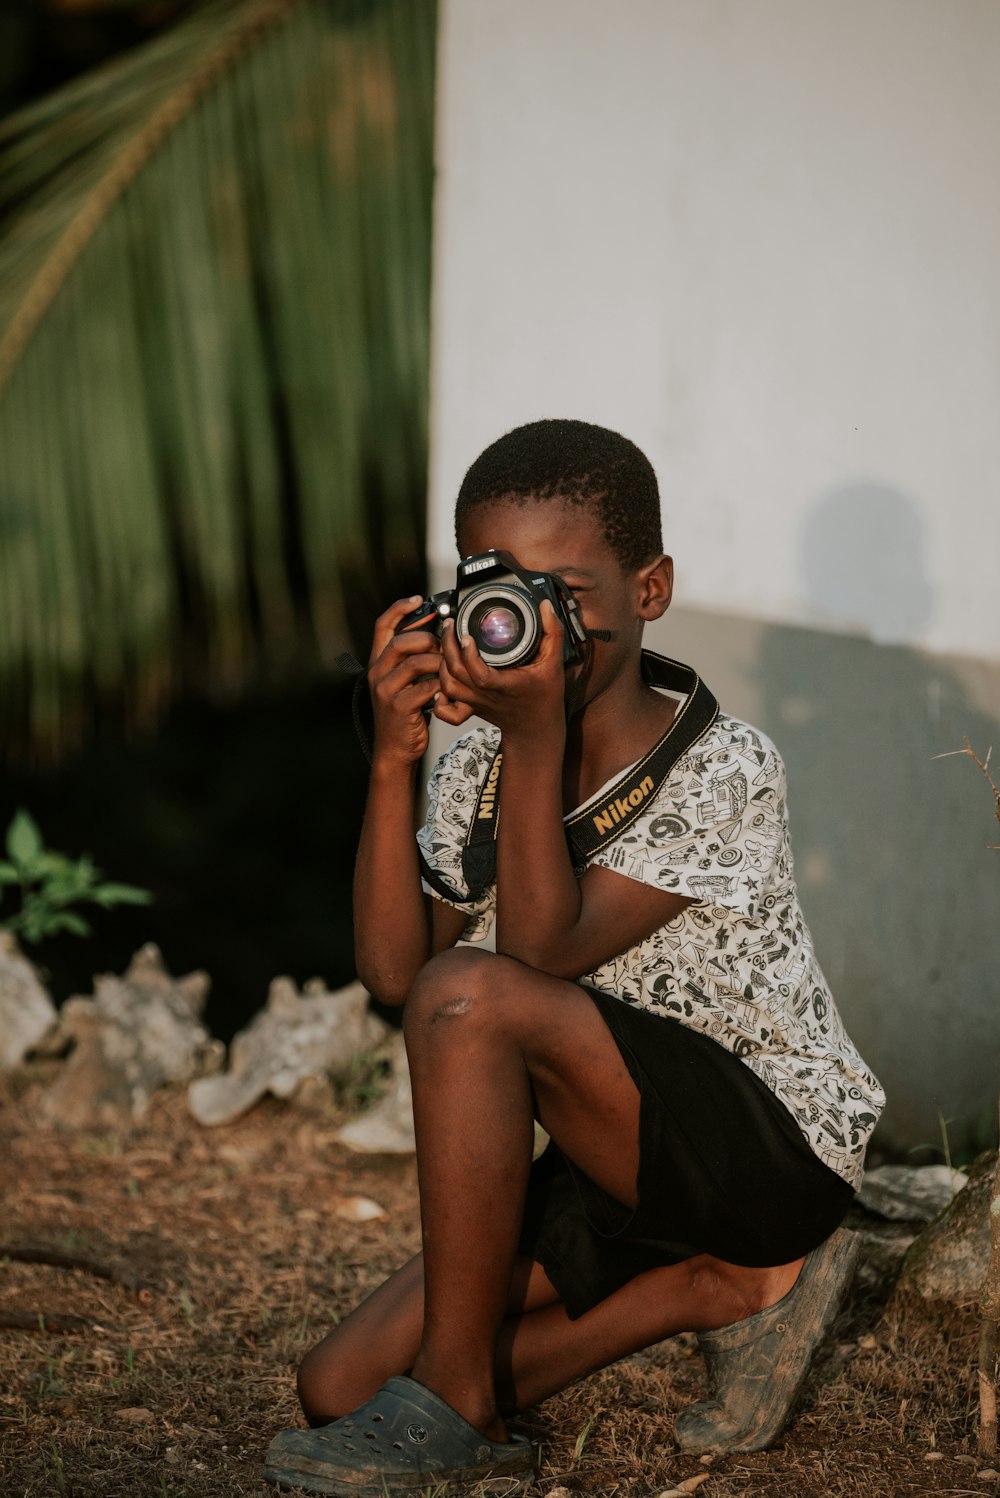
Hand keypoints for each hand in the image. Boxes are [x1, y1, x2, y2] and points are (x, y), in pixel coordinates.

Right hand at [366, 597, 452, 766]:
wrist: (395, 749)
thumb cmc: (405, 713)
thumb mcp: (401, 682)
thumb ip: (410, 660)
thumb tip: (435, 636)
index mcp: (378, 663)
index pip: (383, 625)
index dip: (399, 608)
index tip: (419, 598)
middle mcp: (377, 673)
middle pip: (402, 641)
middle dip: (428, 640)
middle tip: (444, 647)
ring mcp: (386, 690)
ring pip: (416, 663)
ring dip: (438, 664)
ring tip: (448, 671)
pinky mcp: (399, 706)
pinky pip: (427, 687)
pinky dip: (441, 688)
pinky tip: (446, 693)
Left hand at [434, 599, 567, 743]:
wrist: (536, 729)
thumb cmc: (545, 696)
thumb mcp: (554, 663)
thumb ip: (552, 632)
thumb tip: (546, 607)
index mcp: (505, 685)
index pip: (480, 674)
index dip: (469, 655)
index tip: (467, 635)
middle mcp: (487, 695)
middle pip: (456, 674)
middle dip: (447, 646)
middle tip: (450, 624)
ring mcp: (476, 702)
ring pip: (448, 686)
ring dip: (442, 663)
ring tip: (446, 641)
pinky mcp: (471, 707)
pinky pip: (447, 708)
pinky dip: (438, 695)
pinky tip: (440, 677)